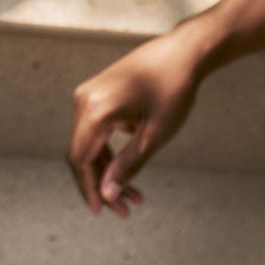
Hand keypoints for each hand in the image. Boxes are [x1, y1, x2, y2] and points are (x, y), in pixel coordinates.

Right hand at [67, 28, 205, 216]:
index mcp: (95, 110)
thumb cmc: (174, 91)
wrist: (184, 52)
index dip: (89, 190)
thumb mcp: (154, 136)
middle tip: (126, 211)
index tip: (102, 213)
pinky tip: (133, 168)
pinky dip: (112, 152)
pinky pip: (98, 131)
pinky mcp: (99, 94)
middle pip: (83, 155)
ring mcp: (89, 95)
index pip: (80, 160)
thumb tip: (107, 195)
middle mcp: (84, 101)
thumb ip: (128, 166)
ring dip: (109, 171)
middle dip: (102, 185)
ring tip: (135, 198)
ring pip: (91, 145)